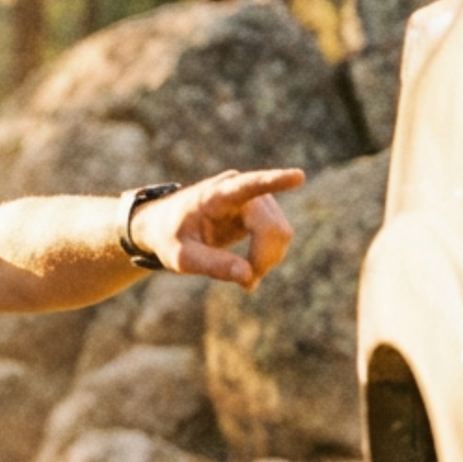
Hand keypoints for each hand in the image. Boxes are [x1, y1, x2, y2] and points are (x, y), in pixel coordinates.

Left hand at [134, 167, 302, 290]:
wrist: (165, 224)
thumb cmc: (169, 238)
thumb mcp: (181, 257)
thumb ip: (212, 265)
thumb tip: (248, 277)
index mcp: (216, 195)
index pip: (249, 185)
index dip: (276, 182)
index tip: (298, 176)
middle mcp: (241, 189)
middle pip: (274, 228)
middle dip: (264, 259)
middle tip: (246, 285)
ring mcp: (255, 198)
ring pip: (281, 234)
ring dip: (266, 260)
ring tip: (242, 275)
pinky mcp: (262, 210)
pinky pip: (280, 236)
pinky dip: (269, 257)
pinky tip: (251, 268)